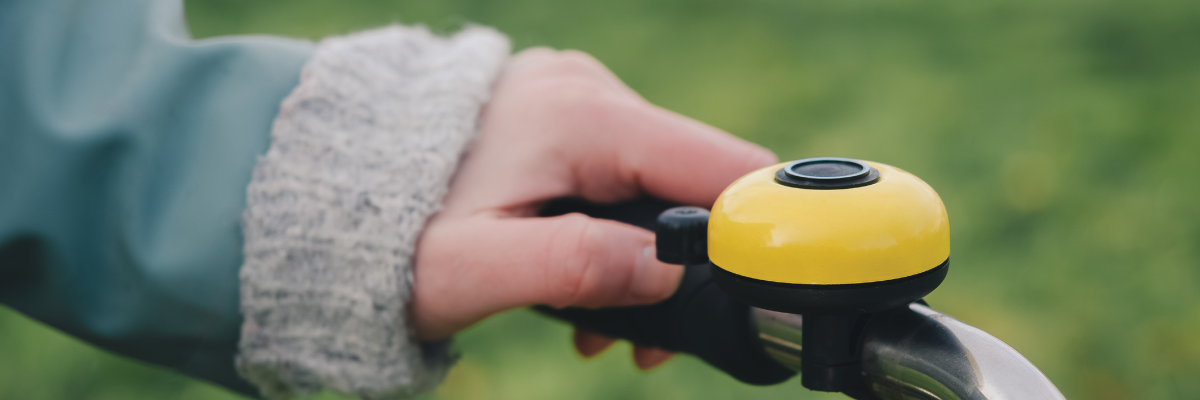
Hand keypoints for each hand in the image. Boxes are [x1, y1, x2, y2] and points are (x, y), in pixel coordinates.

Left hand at [412, 48, 776, 368]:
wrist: (318, 195)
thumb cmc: (387, 240)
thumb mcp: (476, 271)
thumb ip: (580, 267)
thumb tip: (673, 272)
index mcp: (581, 117)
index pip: (718, 162)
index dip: (751, 228)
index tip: (748, 296)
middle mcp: (587, 88)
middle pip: (692, 174)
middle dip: (689, 259)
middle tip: (647, 340)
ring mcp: (571, 94)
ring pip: (657, 176)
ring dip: (647, 255)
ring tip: (600, 328)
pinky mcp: (557, 112)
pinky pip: (618, 167)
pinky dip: (616, 227)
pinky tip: (579, 278)